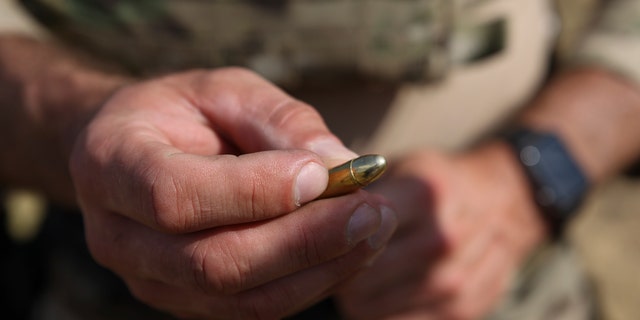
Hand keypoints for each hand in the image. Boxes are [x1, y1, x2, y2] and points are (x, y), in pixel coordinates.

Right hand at [69, 68, 397, 318]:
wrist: (139, 150)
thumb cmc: (184, 112)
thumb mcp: (227, 90)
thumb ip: (280, 121)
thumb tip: (340, 164)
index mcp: (111, 164)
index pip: (176, 197)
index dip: (254, 192)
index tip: (325, 175)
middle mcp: (118, 234)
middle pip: (212, 263)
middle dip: (303, 243)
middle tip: (372, 213)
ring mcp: (149, 278)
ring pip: (239, 298)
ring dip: (318, 270)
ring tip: (374, 230)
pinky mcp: (185, 300)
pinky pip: (253, 307)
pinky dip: (310, 283)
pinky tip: (349, 251)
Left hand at [336, 143, 545, 319]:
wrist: (507, 201)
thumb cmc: (441, 183)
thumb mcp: (403, 166)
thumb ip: (356, 186)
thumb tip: (305, 202)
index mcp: (425, 194)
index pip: (350, 232)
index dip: (324, 237)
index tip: (317, 236)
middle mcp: (442, 238)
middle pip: (357, 279)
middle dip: (336, 273)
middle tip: (332, 260)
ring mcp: (456, 279)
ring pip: (372, 308)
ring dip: (359, 294)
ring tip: (360, 273)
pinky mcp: (462, 310)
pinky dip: (384, 309)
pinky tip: (387, 288)